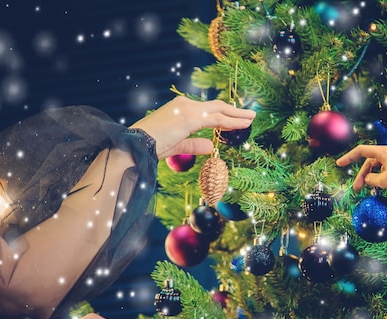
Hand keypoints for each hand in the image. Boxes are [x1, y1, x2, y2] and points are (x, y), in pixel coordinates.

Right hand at [130, 96, 255, 158]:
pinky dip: (232, 121)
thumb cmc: (150, 147)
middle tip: (250, 115)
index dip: (224, 115)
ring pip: (219, 111)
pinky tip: (242, 124)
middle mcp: (185, 104)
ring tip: (251, 119)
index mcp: (180, 108)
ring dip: (237, 115)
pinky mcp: (190, 117)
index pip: (207, 110)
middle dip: (235, 111)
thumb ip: (195, 144)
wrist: (135, 145)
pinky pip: (217, 119)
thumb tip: (212, 146)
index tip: (237, 120)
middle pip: (216, 106)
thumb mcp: (177, 145)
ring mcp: (188, 109)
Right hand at [336, 145, 386, 193]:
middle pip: (370, 162)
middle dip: (362, 175)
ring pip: (379, 166)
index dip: (349, 157)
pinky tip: (382, 187)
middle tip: (357, 188)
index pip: (361, 151)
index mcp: (384, 151)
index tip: (339, 164)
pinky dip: (382, 177)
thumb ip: (372, 179)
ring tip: (371, 189)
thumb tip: (368, 179)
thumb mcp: (384, 181)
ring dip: (372, 177)